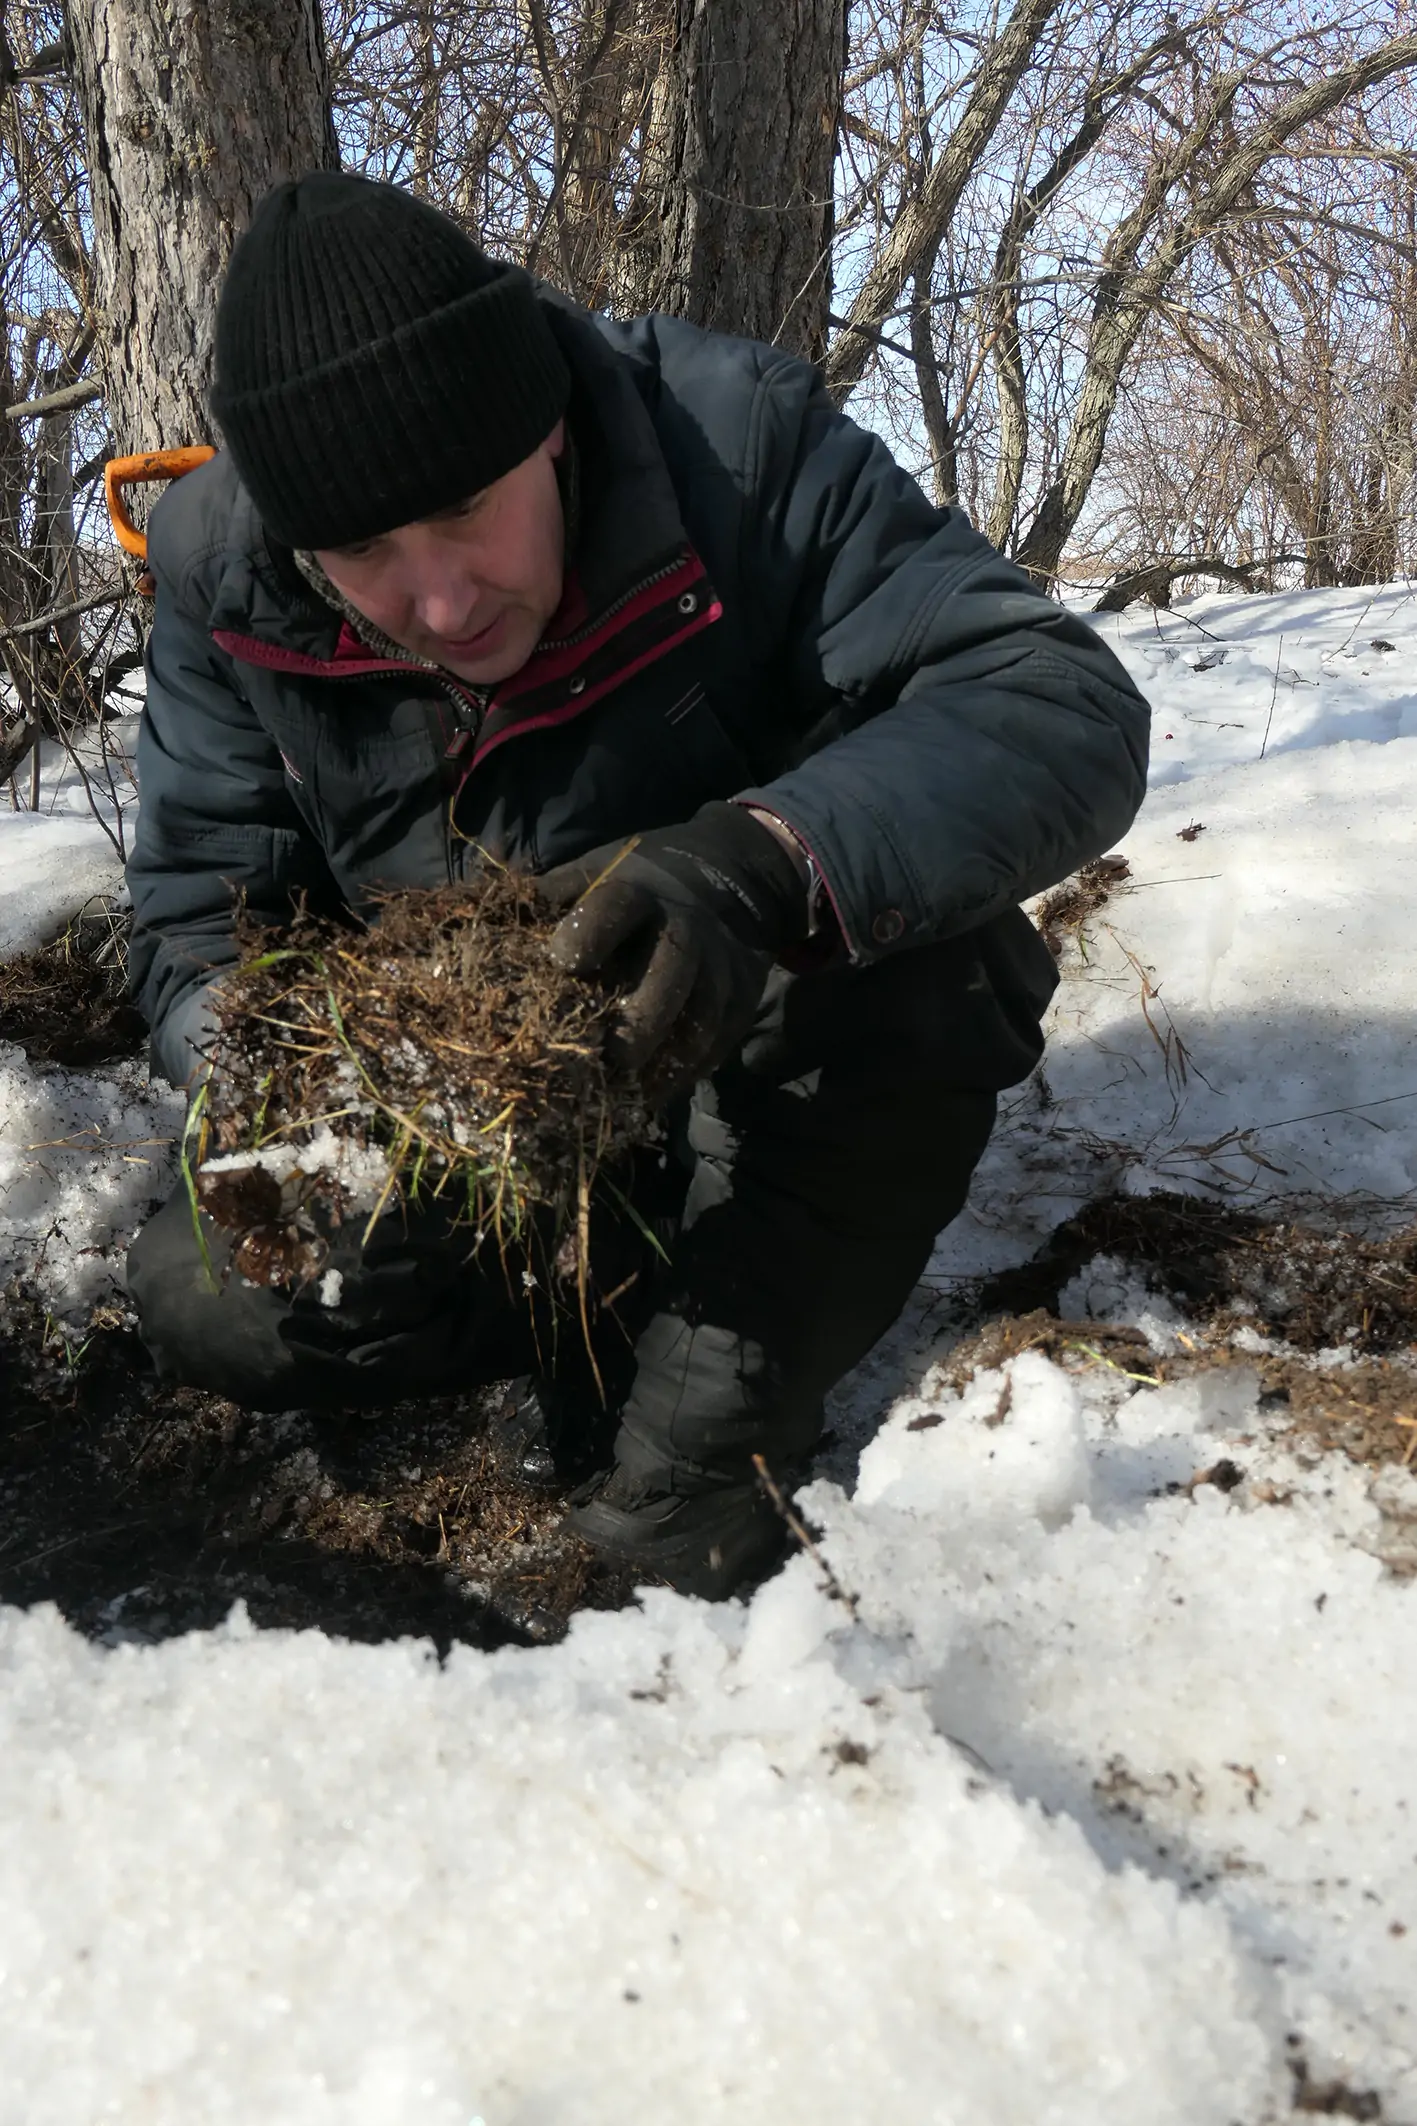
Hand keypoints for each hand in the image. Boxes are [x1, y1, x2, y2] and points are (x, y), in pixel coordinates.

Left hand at [537, 802, 809, 1092]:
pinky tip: (648, 1098)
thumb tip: (464, 919)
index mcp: (637, 890)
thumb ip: (547, 899)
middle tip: (609, 1057)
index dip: (591, 932)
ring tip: (627, 1095)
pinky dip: (683, 1075)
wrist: (726, 878)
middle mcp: (685, 926)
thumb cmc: (634, 885)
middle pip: (673, 969)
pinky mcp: (742, 998)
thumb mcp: (593, 873)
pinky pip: (716, 1044)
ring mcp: (721, 963)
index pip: (617, 907)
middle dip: (643, 1016)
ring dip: (666, 1060)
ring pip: (703, 1016)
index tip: (561, 963)